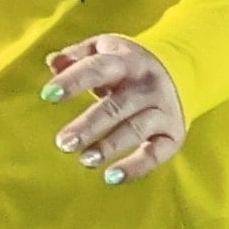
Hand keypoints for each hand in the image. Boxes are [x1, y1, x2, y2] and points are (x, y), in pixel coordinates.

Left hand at [43, 34, 186, 182]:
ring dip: (109, 146)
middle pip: (117, 105)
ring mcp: (162, 110)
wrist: (179, 71)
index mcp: (126, 61)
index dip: (73, 80)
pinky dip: (136, 167)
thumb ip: (77, 56)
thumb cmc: (127, 65)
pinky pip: (156, 153)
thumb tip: (52, 62)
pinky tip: (112, 177)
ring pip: (135, 129)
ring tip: (85, 160)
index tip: (48, 95)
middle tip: (63, 142)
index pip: (97, 68)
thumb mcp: (105, 50)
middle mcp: (147, 85)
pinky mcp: (172, 134)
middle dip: (89, 125)